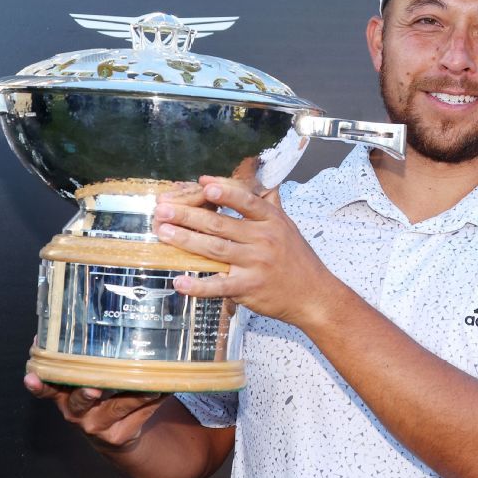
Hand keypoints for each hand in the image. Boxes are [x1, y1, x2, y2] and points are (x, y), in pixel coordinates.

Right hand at [23, 373, 166, 450]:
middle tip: (93, 389)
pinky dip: (154, 400)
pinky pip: (139, 414)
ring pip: (117, 407)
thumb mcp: (83, 382)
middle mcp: (77, 413)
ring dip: (135, 395)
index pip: (47, 389)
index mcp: (64, 396)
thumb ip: (80, 360)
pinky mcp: (120, 434)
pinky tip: (166, 388)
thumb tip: (85, 317)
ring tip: (150, 386)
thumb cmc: (99, 398)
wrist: (115, 438)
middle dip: (86, 394)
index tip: (31, 377)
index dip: (38, 384)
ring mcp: (98, 426)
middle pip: (79, 402)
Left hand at [153, 176, 345, 328]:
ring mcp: (255, 264)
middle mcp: (263, 240)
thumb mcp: (288, 227)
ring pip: (215, 249)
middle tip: (164, 209)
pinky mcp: (249, 289)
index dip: (224, 191)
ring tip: (163, 232)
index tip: (202, 184)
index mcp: (271, 221)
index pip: (245, 201)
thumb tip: (260, 181)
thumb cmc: (297, 260)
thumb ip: (270, 205)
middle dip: (188, 215)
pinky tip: (179, 282)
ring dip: (185, 240)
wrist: (314, 296)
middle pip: (220, 224)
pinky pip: (219, 286)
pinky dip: (198, 286)